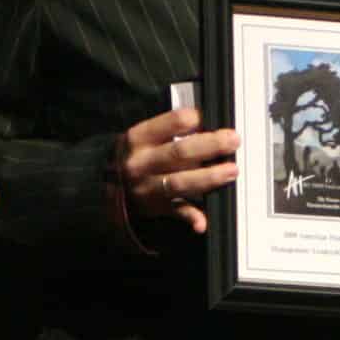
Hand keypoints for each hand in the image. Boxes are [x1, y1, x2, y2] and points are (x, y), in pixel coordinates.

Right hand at [119, 107, 239, 236]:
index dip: (188, 120)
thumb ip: (170, 130)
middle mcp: (142, 163)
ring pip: (180, 182)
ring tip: (231, 171)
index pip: (165, 125)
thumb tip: (205, 124)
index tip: (204, 118)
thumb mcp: (143, 137)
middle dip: (209, 146)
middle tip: (233, 141)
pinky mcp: (156, 207)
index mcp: (139, 139)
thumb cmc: (136, 155)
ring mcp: (148, 187)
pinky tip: (203, 222)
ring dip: (208, 177)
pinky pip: (177, 212)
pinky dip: (192, 217)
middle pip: (179, 153)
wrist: (106, 186)